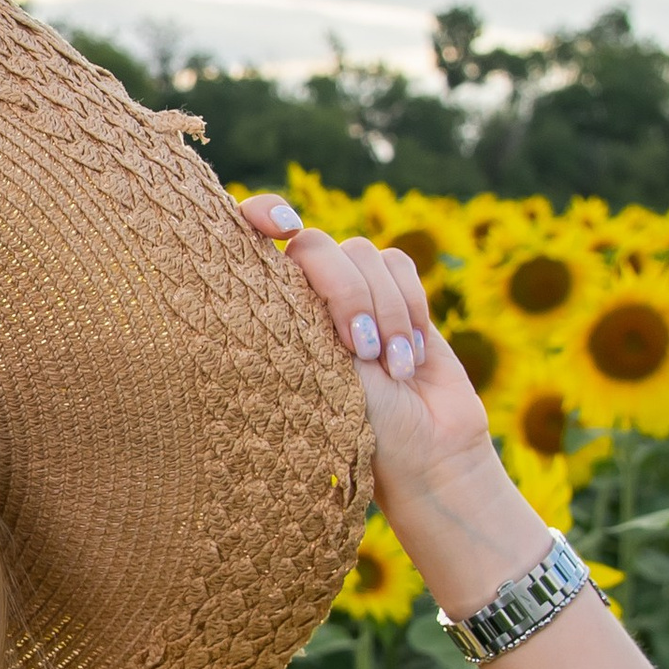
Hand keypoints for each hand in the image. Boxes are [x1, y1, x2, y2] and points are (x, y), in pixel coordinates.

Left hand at [235, 195, 495, 506]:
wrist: (421, 454)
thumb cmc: (348, 431)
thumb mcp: (303, 372)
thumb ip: (288, 312)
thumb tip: (278, 251)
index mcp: (264, 314)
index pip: (247, 238)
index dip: (261, 214)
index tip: (279, 229)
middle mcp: (303, 297)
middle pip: (317, 245)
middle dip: (343, 293)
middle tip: (360, 350)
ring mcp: (351, 294)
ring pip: (364, 254)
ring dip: (383, 311)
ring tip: (391, 369)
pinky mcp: (396, 295)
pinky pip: (398, 264)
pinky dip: (408, 306)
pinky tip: (410, 357)